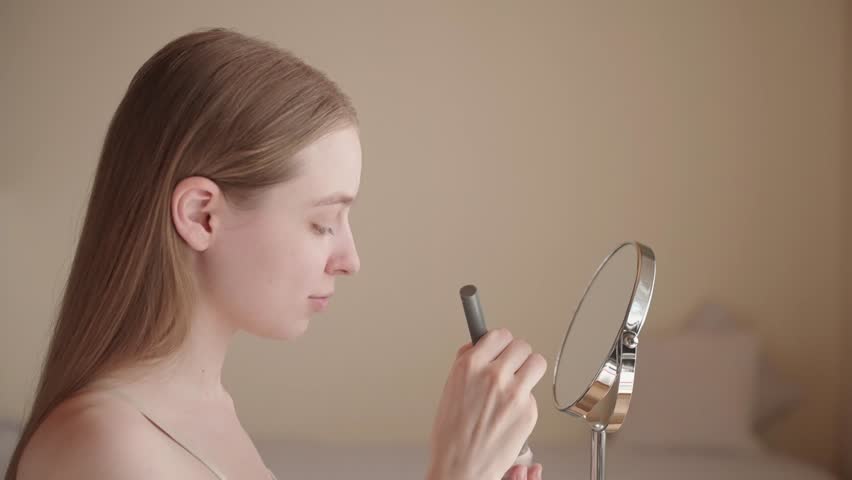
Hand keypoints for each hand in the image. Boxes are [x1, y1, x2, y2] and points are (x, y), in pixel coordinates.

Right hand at [428, 328, 547, 479]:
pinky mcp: (529, 411)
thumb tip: (477, 346)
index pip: (499, 334)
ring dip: (530, 370)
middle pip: (522, 346)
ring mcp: (514, 393)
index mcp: (470, 366)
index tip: (501, 348)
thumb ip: (466, 363)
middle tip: (512, 366)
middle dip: (517, 355)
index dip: (501, 342)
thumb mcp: (450, 388)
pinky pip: (534, 395)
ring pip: (537, 363)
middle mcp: (493, 375)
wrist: (461, 466)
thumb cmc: (451, 434)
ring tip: (520, 381)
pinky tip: (511, 413)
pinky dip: (525, 402)